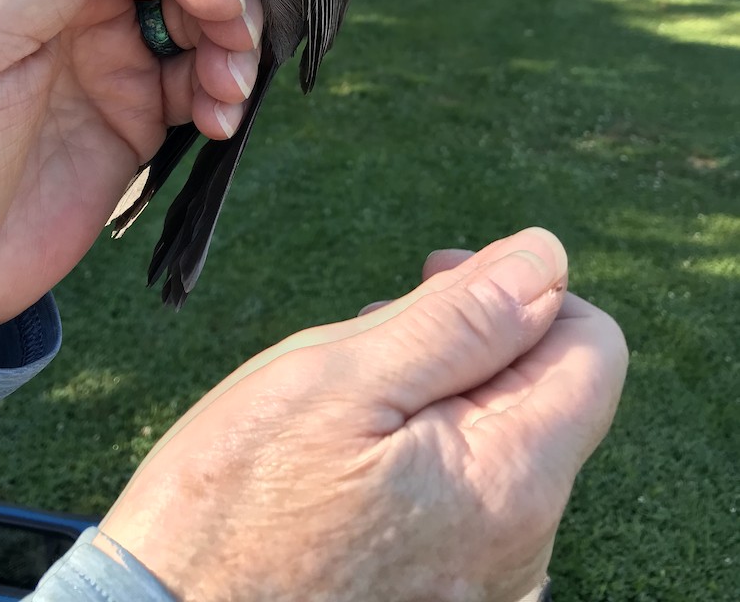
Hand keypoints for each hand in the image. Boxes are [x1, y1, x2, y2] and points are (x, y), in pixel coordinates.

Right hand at [98, 228, 627, 601]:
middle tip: (370, 340)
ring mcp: (487, 577)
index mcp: (512, 480)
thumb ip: (460, 320)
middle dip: (468, 336)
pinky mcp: (448, 592)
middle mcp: (524, 543)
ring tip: (350, 401)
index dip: (522, 287)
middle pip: (544, 388)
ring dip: (438, 386)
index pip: (593, 346)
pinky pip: (467, 487)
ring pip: (498, 432)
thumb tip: (546, 260)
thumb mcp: (340, 379)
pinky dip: (423, 443)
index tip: (435, 276)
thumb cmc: (236, 502)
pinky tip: (351, 454)